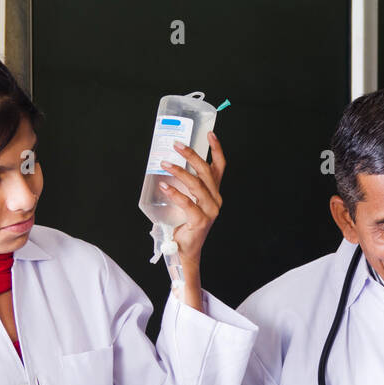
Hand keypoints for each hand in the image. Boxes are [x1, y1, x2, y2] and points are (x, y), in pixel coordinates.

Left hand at [157, 132, 225, 309]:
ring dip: (180, 172)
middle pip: (207, 172)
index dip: (216, 149)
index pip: (219, 168)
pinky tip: (164, 186)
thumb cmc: (184, 225)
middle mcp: (216, 200)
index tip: (209, 133)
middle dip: (192, 156)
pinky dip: (175, 193)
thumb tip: (166, 165)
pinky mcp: (201, 221)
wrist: (184, 251)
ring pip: (197, 185)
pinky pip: (187, 203)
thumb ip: (184, 186)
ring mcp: (210, 211)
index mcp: (214, 193)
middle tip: (176, 145)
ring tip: (165, 163)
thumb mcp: (187, 201)